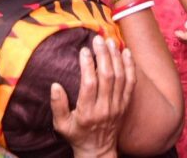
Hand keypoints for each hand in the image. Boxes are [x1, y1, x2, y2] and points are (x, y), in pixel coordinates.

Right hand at [51, 34, 135, 157]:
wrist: (98, 150)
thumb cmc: (77, 135)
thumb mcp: (61, 125)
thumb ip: (57, 105)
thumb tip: (55, 85)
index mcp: (87, 112)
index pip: (89, 83)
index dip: (87, 65)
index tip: (84, 50)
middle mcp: (105, 108)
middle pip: (107, 76)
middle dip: (103, 55)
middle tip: (98, 39)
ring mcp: (117, 106)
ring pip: (120, 76)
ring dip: (116, 57)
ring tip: (110, 41)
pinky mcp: (126, 104)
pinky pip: (131, 82)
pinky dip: (130, 66)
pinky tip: (126, 52)